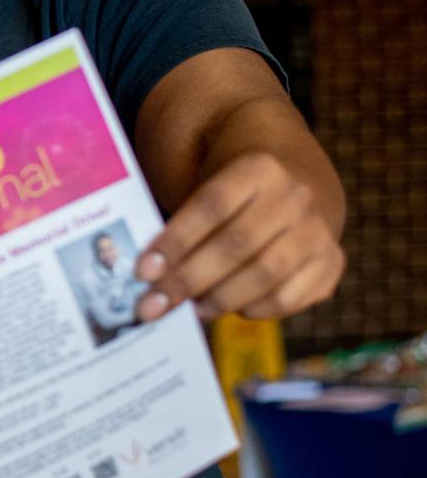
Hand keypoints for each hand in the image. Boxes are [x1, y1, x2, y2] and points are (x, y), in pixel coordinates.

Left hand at [136, 151, 344, 321]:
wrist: (296, 181)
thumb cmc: (233, 193)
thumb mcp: (209, 183)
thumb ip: (184, 222)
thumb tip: (151, 274)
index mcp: (258, 167)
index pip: (211, 205)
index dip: (175, 241)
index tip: (143, 272)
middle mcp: (295, 195)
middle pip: (237, 244)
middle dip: (190, 279)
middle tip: (154, 305)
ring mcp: (319, 229)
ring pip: (268, 274)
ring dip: (222, 298)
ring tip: (191, 310)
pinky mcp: (333, 261)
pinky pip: (293, 296)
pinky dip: (258, 309)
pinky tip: (233, 310)